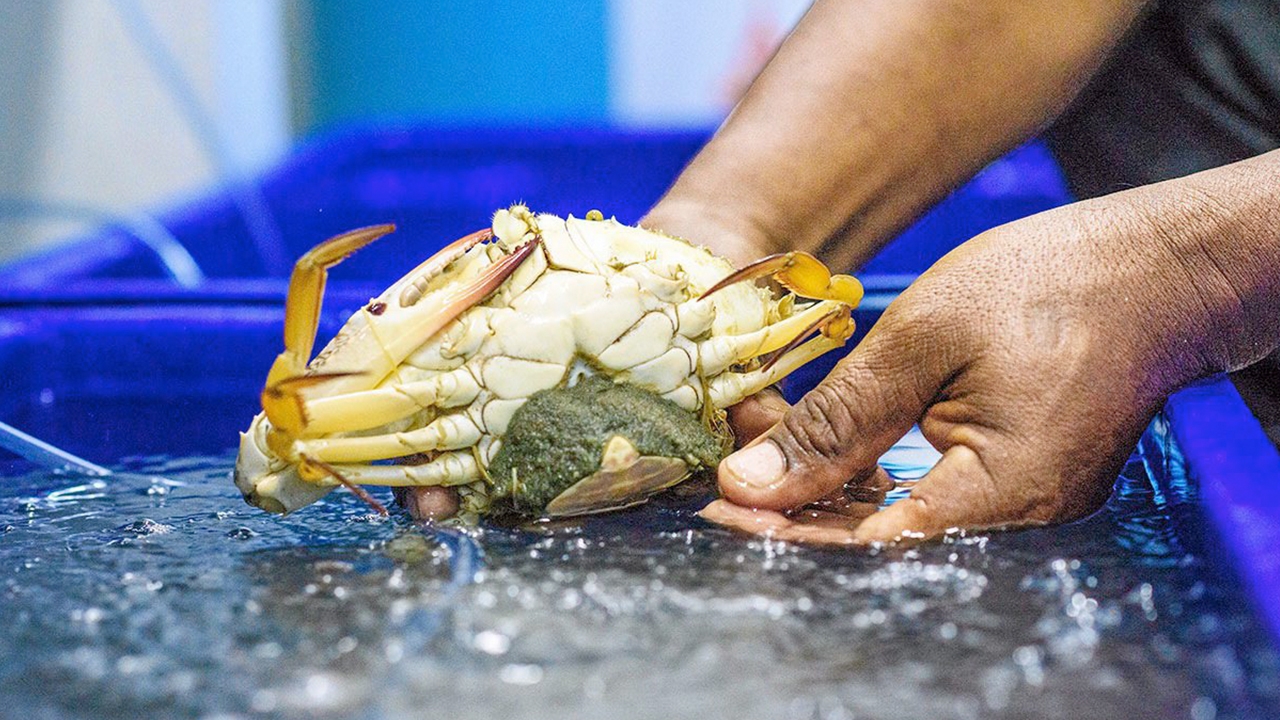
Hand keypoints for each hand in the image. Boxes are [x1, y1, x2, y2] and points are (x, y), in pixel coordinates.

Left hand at [701, 193, 1227, 544]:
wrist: (1155, 268)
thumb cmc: (1049, 283)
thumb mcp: (924, 338)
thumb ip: (837, 421)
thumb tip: (748, 485)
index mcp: (1004, 490)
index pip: (866, 543)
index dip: (786, 530)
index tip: (721, 504)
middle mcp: (1022, 517)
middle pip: (881, 539)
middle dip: (798, 507)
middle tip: (730, 473)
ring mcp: (1030, 503)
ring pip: (903, 520)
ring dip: (832, 489)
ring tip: (764, 451)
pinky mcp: (1027, 482)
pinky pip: (936, 499)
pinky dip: (878, 476)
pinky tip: (829, 449)